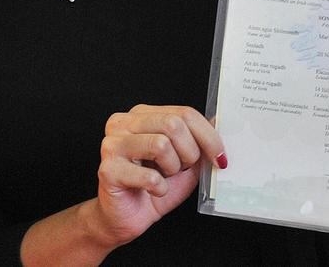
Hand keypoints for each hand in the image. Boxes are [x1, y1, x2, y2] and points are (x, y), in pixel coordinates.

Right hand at [82, 105, 225, 248]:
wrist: (124, 217)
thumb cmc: (152, 187)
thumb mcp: (183, 162)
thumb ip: (197, 143)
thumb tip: (218, 123)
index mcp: (141, 116)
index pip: (183, 113)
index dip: (208, 136)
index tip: (219, 157)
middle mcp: (123, 124)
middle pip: (173, 124)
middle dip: (189, 152)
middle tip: (183, 169)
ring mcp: (112, 145)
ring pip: (160, 145)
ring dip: (172, 169)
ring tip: (164, 177)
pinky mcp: (108, 170)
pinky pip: (150, 176)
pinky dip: (161, 189)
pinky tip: (153, 191)